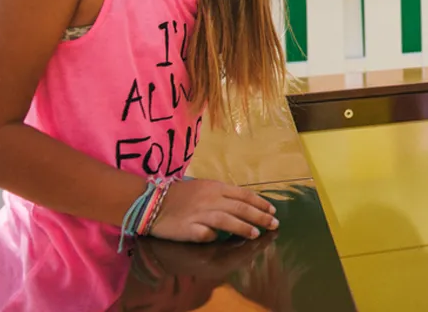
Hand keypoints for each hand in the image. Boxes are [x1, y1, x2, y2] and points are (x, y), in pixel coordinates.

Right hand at [146, 178, 279, 242]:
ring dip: (244, 227)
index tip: (273, 211)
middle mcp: (210, 199)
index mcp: (216, 187)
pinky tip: (221, 240)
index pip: (244, 195)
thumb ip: (223, 195)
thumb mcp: (204, 187)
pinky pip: (204, 234)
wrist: (152, 202)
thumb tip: (244, 205)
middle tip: (274, 225)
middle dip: (260, 217)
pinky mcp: (188, 228)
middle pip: (240, 208)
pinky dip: (214, 236)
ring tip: (256, 235)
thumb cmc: (181, 194)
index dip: (260, 203)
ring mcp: (199, 214)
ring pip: (227, 220)